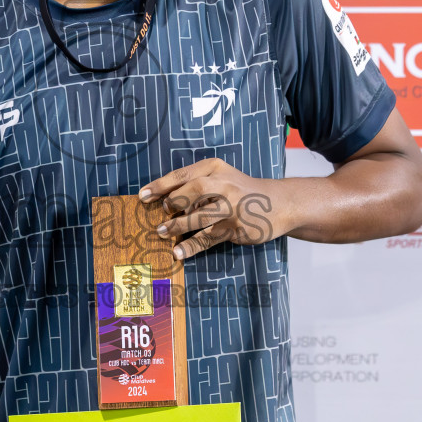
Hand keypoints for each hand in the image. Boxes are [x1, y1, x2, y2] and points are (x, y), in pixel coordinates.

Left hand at [139, 158, 294, 259]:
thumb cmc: (241, 191)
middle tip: (162, 212)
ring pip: (200, 216)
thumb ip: (195, 185)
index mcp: (215, 168)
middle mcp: (224, 184)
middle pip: (194, 189)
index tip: (143, 195)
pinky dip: (192, 246)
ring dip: (178, 225)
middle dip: (173, 201)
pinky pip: (209, 237)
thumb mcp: (221, 178)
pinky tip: (178, 252)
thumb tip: (164, 201)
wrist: (278, 203)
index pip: (183, 174)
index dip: (160, 185)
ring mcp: (232, 207)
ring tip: (162, 232)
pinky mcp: (236, 227)